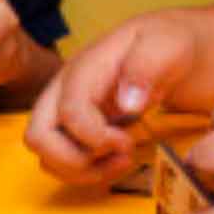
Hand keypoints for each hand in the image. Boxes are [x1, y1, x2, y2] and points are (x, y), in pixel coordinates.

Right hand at [24, 12, 199, 184]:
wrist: (175, 46)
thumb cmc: (169, 42)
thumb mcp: (168, 44)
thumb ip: (147, 66)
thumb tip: (126, 103)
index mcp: (87, 66)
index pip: (68, 110)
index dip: (93, 137)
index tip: (127, 142)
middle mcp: (68, 87)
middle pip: (38, 136)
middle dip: (73, 160)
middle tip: (118, 156)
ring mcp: (70, 107)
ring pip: (46, 154)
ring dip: (80, 170)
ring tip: (122, 161)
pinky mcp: (78, 125)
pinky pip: (62, 159)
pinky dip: (84, 171)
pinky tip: (117, 161)